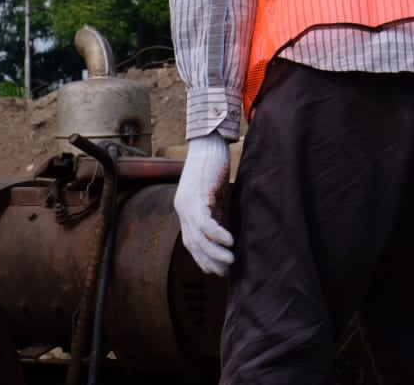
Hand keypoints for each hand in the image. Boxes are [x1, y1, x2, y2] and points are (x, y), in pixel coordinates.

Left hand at [175, 133, 234, 275]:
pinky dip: (217, 234)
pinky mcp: (198, 197)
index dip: (203, 257)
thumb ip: (216, 210)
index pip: (190, 241)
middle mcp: (183, 209)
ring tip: (230, 261)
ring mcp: (188, 204)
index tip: (217, 269)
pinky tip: (230, 242)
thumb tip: (225, 230)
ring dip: (214, 252)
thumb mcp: (215, 193)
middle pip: (192, 244)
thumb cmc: (214, 163)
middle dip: (209, 261)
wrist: (209, 141)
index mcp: (185, 208)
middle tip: (225, 271)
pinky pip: (206, 223)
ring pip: (198, 238)